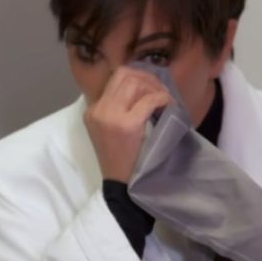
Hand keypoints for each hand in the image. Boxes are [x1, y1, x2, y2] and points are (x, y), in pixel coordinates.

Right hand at [83, 67, 171, 182]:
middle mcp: (98, 110)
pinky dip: (162, 100)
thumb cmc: (120, 161)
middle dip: (148, 78)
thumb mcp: (110, 131)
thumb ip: (118, 110)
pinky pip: (149, 101)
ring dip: (155, 88)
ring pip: (135, 83)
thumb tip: (144, 88)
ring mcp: (110, 116)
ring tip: (165, 100)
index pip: (116, 77)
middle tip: (162, 91)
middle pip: (125, 74)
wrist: (120, 186)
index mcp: (93, 110)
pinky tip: (169, 107)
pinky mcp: (126, 125)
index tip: (152, 86)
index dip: (139, 76)